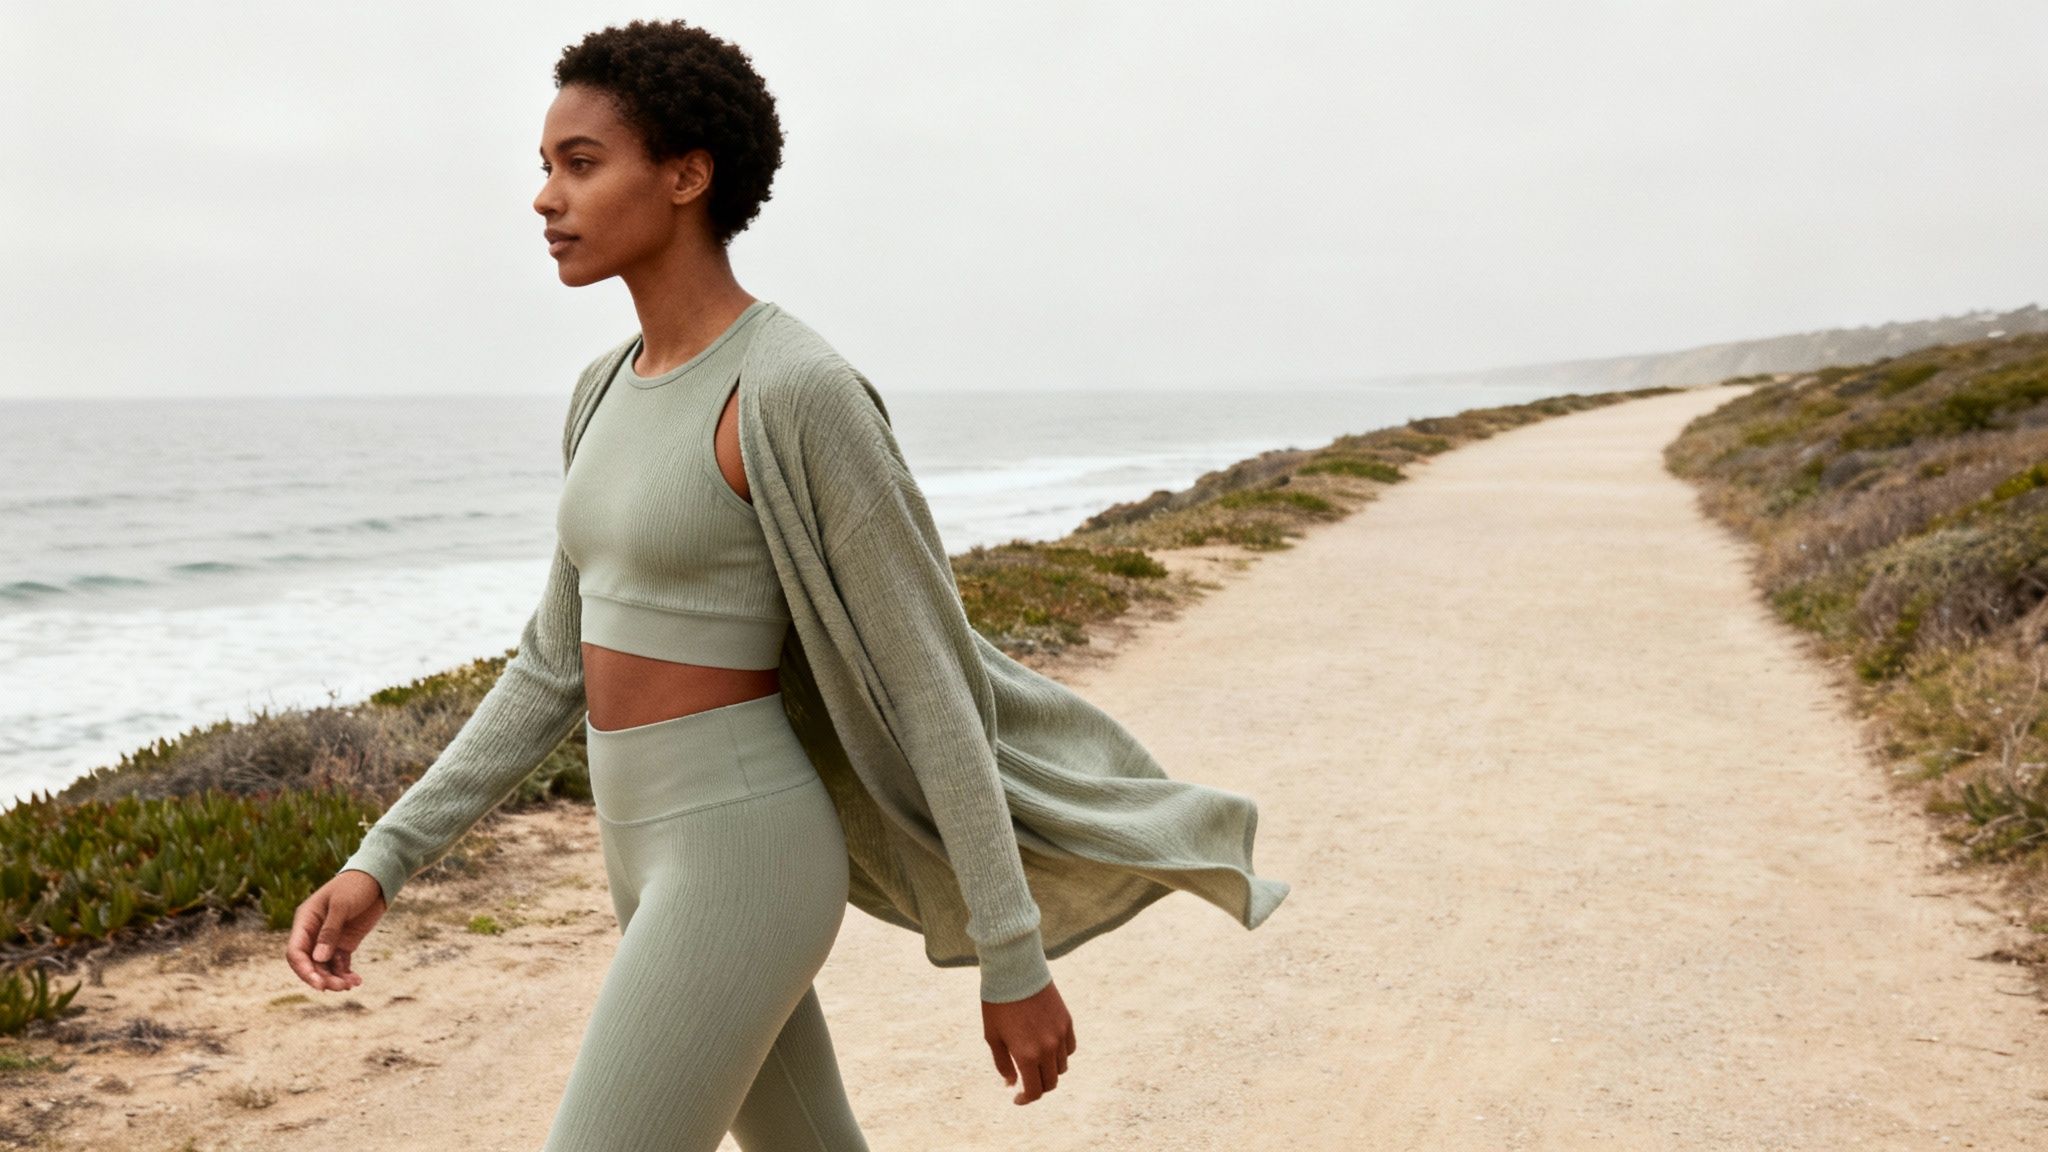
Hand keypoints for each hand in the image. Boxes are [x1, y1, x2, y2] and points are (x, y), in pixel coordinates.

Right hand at [286, 869, 386, 991]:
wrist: (377, 879)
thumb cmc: (355, 886)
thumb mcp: (341, 906)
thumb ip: (330, 932)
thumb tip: (318, 959)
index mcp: (305, 921)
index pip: (295, 952)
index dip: (303, 970)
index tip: (318, 984)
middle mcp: (313, 933)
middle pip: (309, 964)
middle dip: (321, 978)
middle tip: (340, 987)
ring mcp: (328, 940)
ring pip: (324, 968)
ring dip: (335, 979)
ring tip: (351, 984)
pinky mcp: (344, 944)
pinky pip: (339, 965)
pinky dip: (345, 974)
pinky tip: (356, 980)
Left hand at [981, 978, 1075, 1104]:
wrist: (1015, 970)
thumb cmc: (998, 1003)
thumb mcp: (993, 1036)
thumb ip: (1003, 1064)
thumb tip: (1012, 1084)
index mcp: (1026, 1055)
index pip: (1035, 1091)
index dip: (1026, 1099)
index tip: (1018, 1097)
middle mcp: (1047, 1048)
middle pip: (1051, 1082)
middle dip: (1038, 1086)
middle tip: (1026, 1082)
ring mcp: (1060, 1035)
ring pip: (1062, 1066)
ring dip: (1049, 1070)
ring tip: (1035, 1062)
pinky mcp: (1067, 1021)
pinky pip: (1069, 1048)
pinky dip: (1061, 1054)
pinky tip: (1048, 1048)